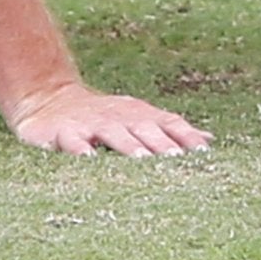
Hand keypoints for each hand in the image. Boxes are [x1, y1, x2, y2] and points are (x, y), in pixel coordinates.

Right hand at [6, 83, 212, 156]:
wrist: (50, 99)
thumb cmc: (105, 117)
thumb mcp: (139, 119)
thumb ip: (172, 131)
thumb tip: (209, 140)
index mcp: (141, 115)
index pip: (168, 124)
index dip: (185, 137)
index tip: (202, 153)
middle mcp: (120, 117)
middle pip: (144, 130)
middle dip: (161, 145)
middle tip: (176, 160)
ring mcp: (92, 124)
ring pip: (113, 134)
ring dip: (128, 146)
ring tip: (141, 160)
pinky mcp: (65, 133)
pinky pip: (74, 141)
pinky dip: (81, 150)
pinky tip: (88, 160)